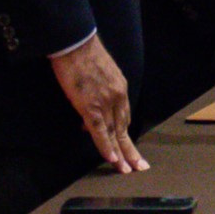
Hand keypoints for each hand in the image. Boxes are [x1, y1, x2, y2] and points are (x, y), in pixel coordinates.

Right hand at [49, 34, 147, 173]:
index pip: (123, 114)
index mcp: (120, 86)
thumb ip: (98, 90)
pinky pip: (100, 132)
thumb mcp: (99, 72)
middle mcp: (117, 96)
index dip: (122, 131)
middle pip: (125, 127)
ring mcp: (105, 103)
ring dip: (121, 153)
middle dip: (131, 148)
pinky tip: (112, 160)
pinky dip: (106, 147)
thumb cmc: (83, 54)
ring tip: (126, 170)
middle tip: (139, 165)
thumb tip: (89, 109)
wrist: (75, 43)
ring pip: (116, 133)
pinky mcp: (91, 108)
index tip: (124, 143)